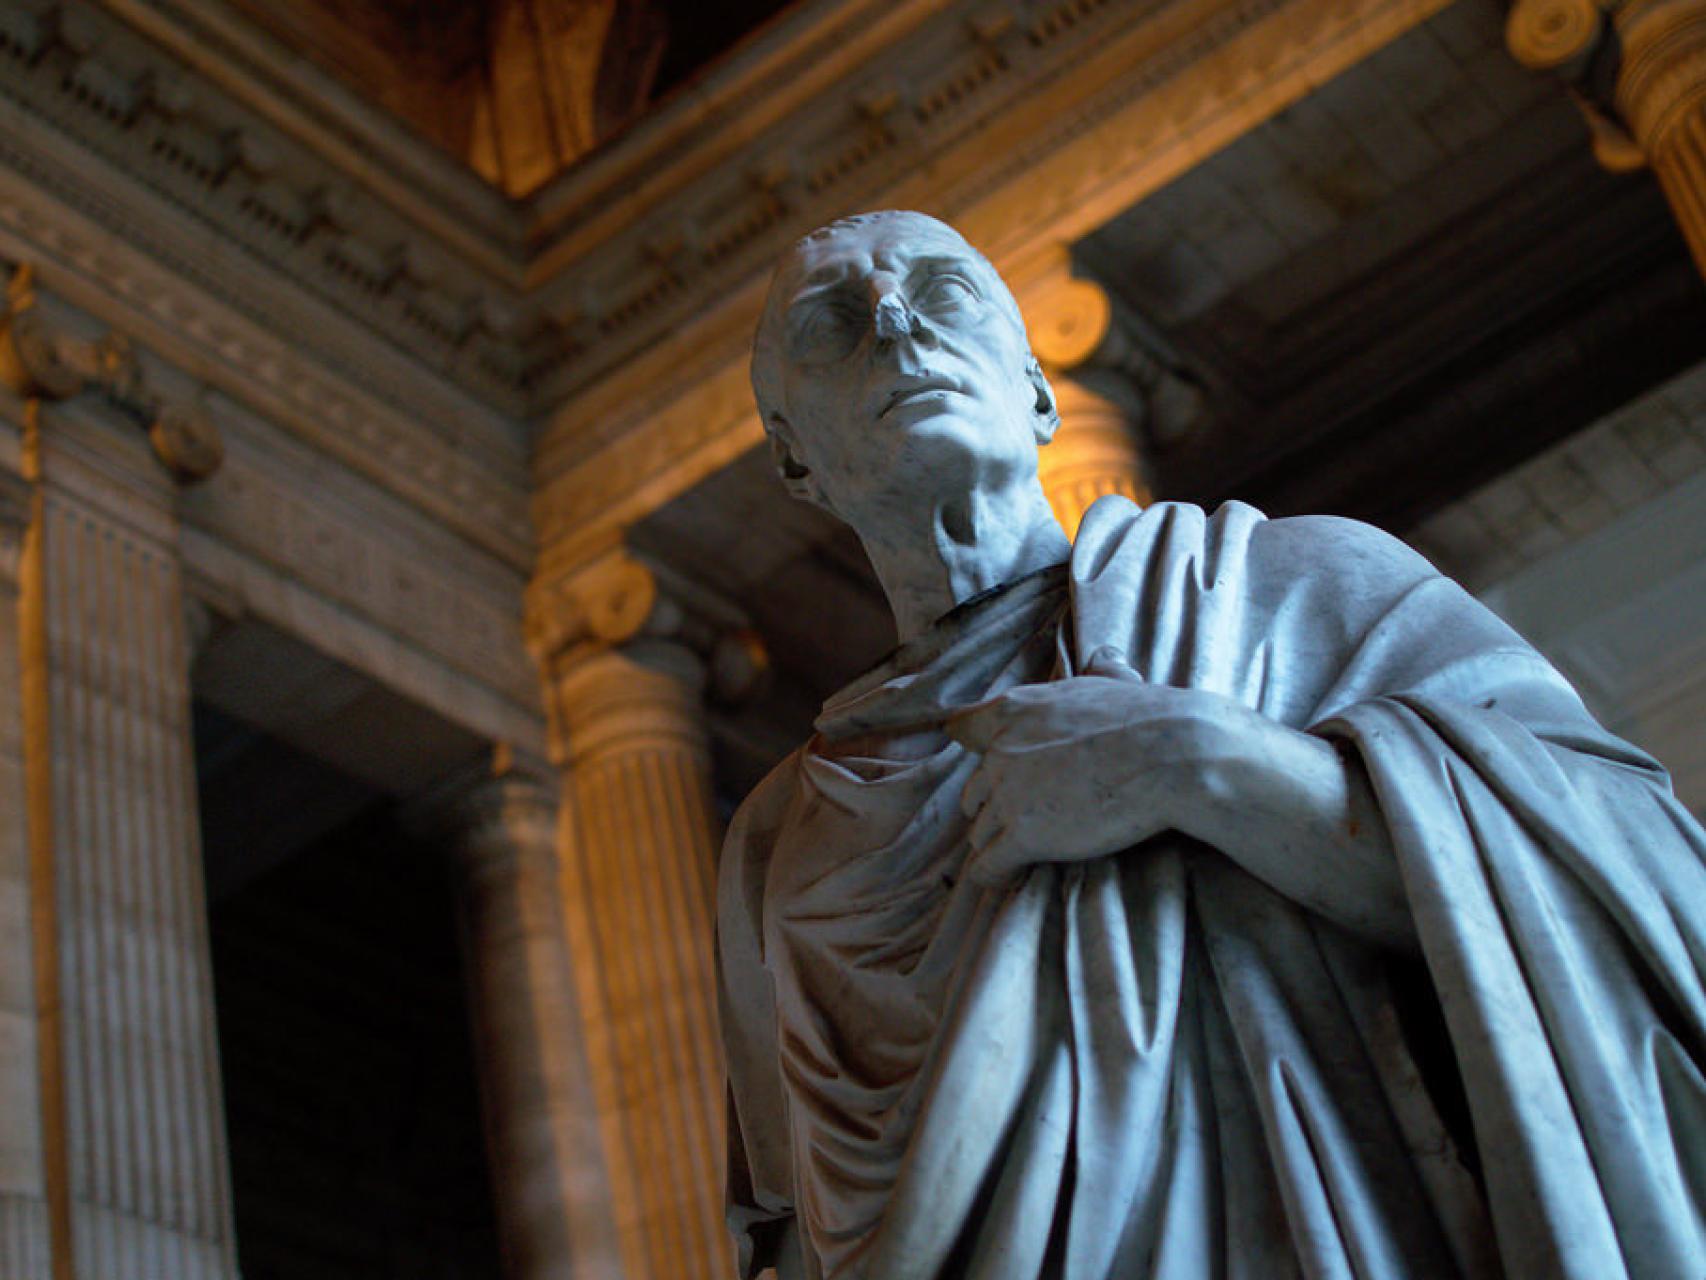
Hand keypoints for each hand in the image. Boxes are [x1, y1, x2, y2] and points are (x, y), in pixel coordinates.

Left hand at [945, 650, 1413, 947]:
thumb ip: (1097, 672)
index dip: (972, 749)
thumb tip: (1103, 655)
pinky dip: (993, 876)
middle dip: (989, 806)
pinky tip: (1005, 882)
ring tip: (1012, 858)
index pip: (964, 728)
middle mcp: (1000, 750)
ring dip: (995, 844)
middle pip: (973, 790)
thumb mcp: (1113, 682)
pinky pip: (988, 866)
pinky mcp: (1022, 837)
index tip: (979, 764)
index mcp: (1016, 709)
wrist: (1173, 755)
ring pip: (980, 831)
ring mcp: (1007, 795)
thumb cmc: (1151, 717)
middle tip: (1013, 821)